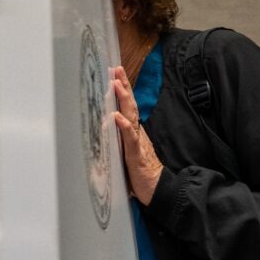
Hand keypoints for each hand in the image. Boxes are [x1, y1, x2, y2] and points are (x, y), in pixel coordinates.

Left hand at [114, 66, 162, 205]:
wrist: (156, 189)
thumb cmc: (139, 172)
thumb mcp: (124, 152)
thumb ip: (116, 139)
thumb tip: (103, 127)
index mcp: (133, 131)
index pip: (127, 107)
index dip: (122, 90)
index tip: (116, 74)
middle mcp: (136, 132)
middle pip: (130, 105)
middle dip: (123, 86)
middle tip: (116, 70)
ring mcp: (137, 141)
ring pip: (131, 116)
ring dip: (123, 99)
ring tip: (116, 84)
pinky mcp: (136, 154)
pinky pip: (130, 138)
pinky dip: (123, 126)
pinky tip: (116, 116)